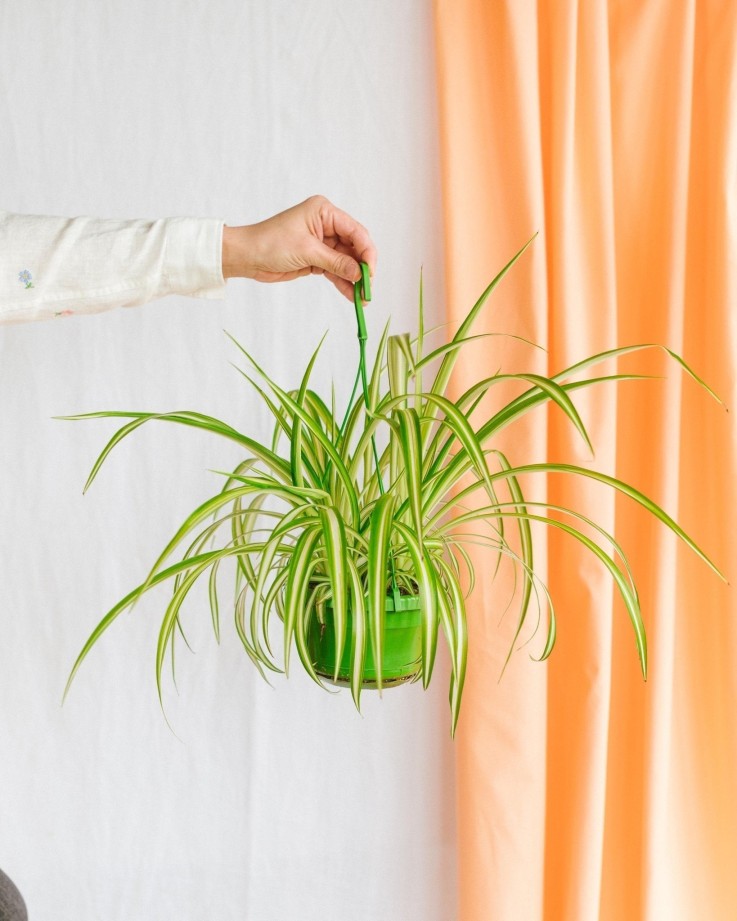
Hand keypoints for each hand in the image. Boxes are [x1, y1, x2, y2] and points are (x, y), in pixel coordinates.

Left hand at [221, 195, 376, 299]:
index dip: (367, 252)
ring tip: (362, 299)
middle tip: (369, 288)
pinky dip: (344, 283)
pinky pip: (336, 271)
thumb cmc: (270, 243)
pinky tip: (352, 296)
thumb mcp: (307, 251)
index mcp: (324, 212)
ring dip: (354, 279)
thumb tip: (359, 273)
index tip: (371, 272)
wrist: (247, 256)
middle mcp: (326, 225)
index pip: (355, 231)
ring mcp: (322, 243)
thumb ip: (336, 262)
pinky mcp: (317, 259)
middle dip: (362, 268)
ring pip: (346, 262)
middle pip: (354, 247)